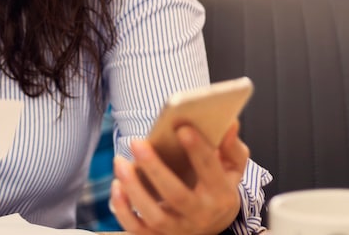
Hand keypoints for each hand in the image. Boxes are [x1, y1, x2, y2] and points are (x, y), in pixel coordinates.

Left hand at [108, 121, 247, 234]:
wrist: (213, 225)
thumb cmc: (217, 188)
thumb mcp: (232, 169)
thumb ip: (232, 147)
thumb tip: (229, 124)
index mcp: (221, 194)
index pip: (210, 171)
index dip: (198, 150)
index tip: (182, 128)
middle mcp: (200, 215)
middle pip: (176, 195)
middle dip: (155, 168)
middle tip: (137, 142)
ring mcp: (178, 229)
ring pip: (154, 215)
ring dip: (134, 188)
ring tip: (120, 162)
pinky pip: (137, 229)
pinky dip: (123, 210)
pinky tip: (116, 187)